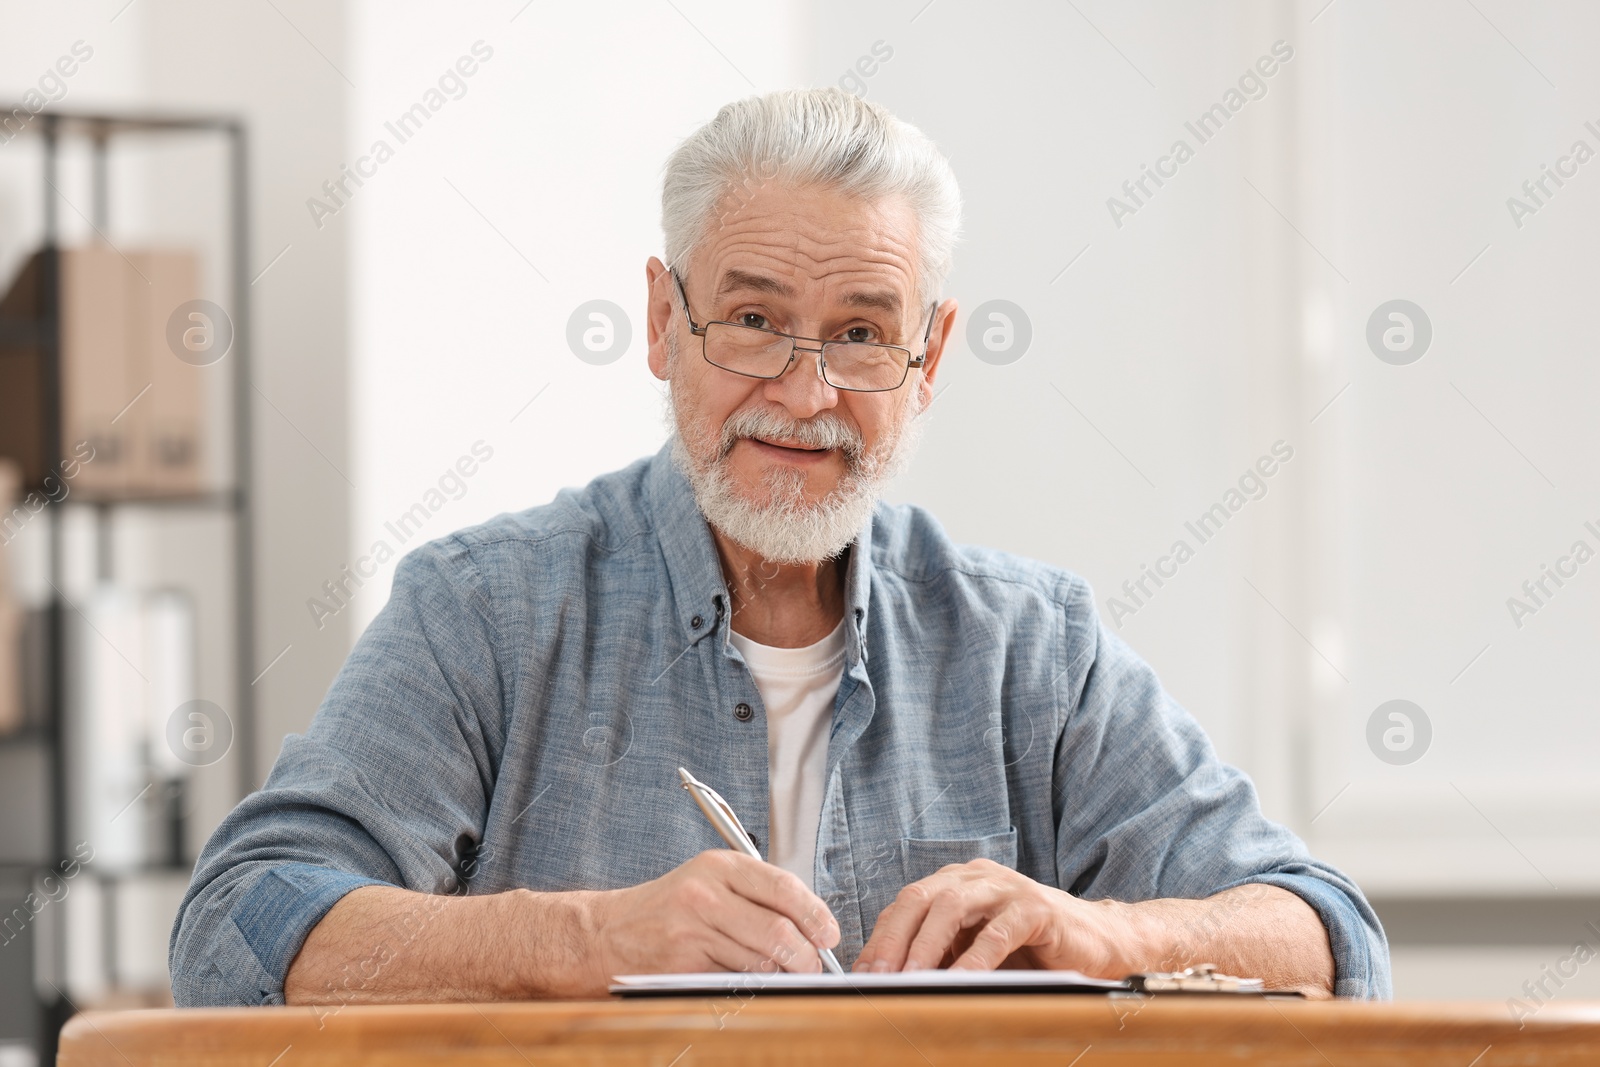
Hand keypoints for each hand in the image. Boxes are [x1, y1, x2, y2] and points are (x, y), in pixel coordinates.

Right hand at [586, 850, 839, 985]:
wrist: (605, 934)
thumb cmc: (666, 910)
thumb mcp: (708, 883)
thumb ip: (754, 896)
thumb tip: (809, 925)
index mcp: (720, 866)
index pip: (782, 886)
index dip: (815, 913)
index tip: (830, 934)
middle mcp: (707, 894)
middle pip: (778, 930)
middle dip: (805, 956)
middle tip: (813, 967)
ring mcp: (693, 931)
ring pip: (760, 961)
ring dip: (782, 976)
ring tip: (786, 977)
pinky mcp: (684, 966)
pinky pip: (735, 982)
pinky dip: (752, 987)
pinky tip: (752, 984)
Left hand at [854, 859, 1126, 974]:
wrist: (1099, 943)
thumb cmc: (1032, 951)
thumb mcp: (976, 952)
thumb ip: (942, 957)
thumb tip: (894, 984)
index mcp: (956, 883)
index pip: (906, 904)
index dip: (881, 937)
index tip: (863, 974)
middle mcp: (976, 877)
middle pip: (920, 898)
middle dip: (894, 940)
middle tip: (878, 976)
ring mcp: (1006, 888)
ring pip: (952, 907)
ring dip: (926, 946)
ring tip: (910, 979)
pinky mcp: (1036, 907)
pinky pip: (998, 932)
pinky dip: (975, 958)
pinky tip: (962, 981)